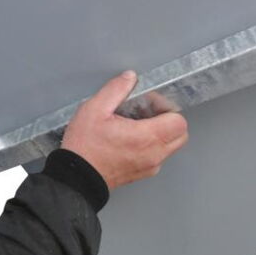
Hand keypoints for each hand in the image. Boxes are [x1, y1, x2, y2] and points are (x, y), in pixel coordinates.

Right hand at [61, 70, 188, 189]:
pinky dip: (150, 146)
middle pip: (180, 134)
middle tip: (144, 113)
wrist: (76, 177)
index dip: (165, 107)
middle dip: (166, 120)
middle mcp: (153, 154)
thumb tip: (130, 78)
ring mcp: (149, 166)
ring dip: (159, 133)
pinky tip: (128, 139)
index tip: (147, 104)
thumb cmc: (84, 146)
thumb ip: (115, 90)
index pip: (178, 121)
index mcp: (146, 137)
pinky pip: (157, 156)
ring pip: (170, 146)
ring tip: (133, 126)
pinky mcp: (142, 173)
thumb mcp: (94, 109)